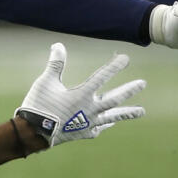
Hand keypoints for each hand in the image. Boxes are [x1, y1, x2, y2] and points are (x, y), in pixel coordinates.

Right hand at [16, 43, 145, 147]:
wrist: (34, 133)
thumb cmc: (39, 105)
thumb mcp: (46, 82)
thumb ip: (55, 64)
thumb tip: (59, 45)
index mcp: (81, 95)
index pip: (101, 77)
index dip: (114, 67)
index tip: (125, 59)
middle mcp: (90, 109)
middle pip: (114, 98)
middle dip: (129, 90)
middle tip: (142, 83)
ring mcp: (89, 122)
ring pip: (113, 116)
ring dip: (128, 112)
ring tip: (142, 111)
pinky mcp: (84, 133)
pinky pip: (100, 128)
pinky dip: (106, 124)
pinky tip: (111, 123)